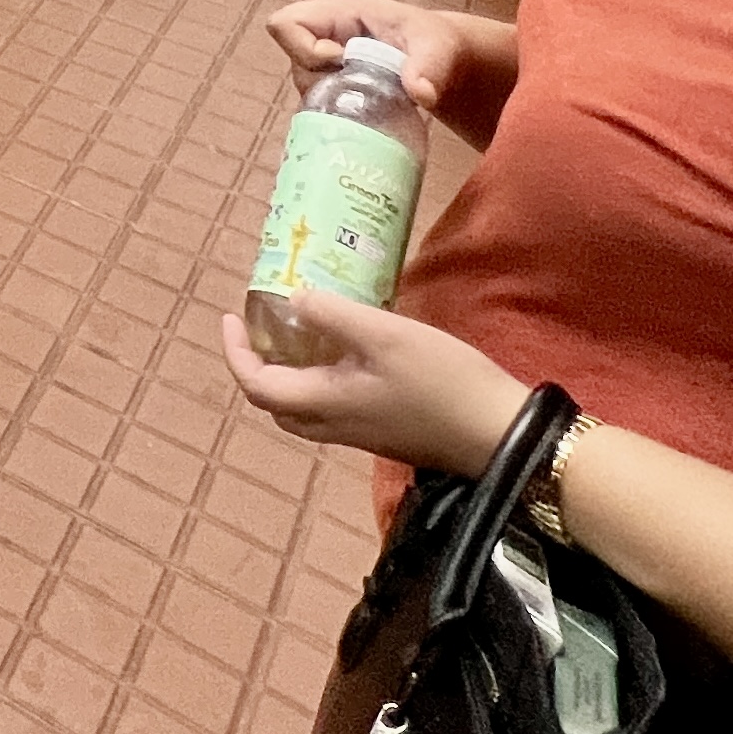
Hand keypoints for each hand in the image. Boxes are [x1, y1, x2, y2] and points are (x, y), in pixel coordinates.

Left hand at [219, 291, 531, 476]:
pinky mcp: (384, 431)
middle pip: (275, 402)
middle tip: (260, 326)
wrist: (501, 433)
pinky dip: (319, 379)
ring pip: (303, 408)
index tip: (231, 317)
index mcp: (324, 404)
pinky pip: (332, 407)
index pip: (257, 386)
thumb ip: (334, 316)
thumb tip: (292, 300)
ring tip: (296, 333)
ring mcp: (359, 433)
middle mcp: (334, 426)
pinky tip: (343, 351)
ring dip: (288, 373)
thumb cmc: (442, 382)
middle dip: (257, 365)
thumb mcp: (385, 336)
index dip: (235, 353)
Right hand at [263, 0, 461, 110]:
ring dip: (334, 103)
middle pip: (294, 64)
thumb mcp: (437, 47)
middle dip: (325, 86)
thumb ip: (429, 66)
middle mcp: (321, 37)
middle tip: (363, 92)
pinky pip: (318, 105)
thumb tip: (422, 94)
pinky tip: (368, 116)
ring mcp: (323, 64)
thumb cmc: (435, 42)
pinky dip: (338, 115)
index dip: (304, 49)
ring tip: (372, 104)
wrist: (442, 62)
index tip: (342, 63)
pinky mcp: (330, 86)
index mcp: (335, 13)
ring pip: (304, 89)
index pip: (286, 24)